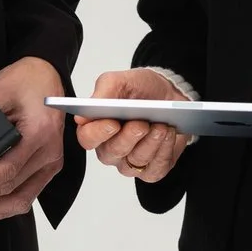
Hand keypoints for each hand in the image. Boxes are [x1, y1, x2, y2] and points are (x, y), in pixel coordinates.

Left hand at [0, 57, 67, 220]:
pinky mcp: (47, 168)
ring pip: (21, 199)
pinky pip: (28, 195)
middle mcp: (50, 152)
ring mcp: (51, 162)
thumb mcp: (0, 90)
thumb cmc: (26, 80)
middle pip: (13, 188)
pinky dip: (5, 206)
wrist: (47, 74)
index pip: (10, 167)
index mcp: (40, 132)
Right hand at [73, 68, 190, 184]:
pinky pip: (156, 168)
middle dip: (128, 138)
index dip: (97, 133)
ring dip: (151, 142)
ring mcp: (130, 162)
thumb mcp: (121, 81)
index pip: (87, 138)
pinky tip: (169, 134)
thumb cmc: (141, 90)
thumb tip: (82, 117)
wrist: (169, 95)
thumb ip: (103, 92)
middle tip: (141, 123)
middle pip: (111, 152)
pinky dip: (165, 149)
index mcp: (96, 127)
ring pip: (136, 160)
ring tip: (161, 126)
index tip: (112, 123)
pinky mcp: (152, 169)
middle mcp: (110, 148)